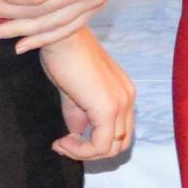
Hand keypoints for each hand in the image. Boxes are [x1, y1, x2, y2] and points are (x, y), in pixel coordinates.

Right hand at [40, 28, 134, 164]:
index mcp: (124, 93)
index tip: (65, 139)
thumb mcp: (73, 94)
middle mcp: (128, 98)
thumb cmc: (63, 57)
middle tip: (63, 144)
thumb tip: (75, 136)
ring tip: (61, 143)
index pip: (120, 133)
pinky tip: (62, 141)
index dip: (94, 144)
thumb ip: (79, 116)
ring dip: (83, 153)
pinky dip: (80, 150)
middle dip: (90, 153)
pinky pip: (100, 145)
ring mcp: (121, 103)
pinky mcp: (108, 107)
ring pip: (111, 149)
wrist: (60, 35)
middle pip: (119, 145)